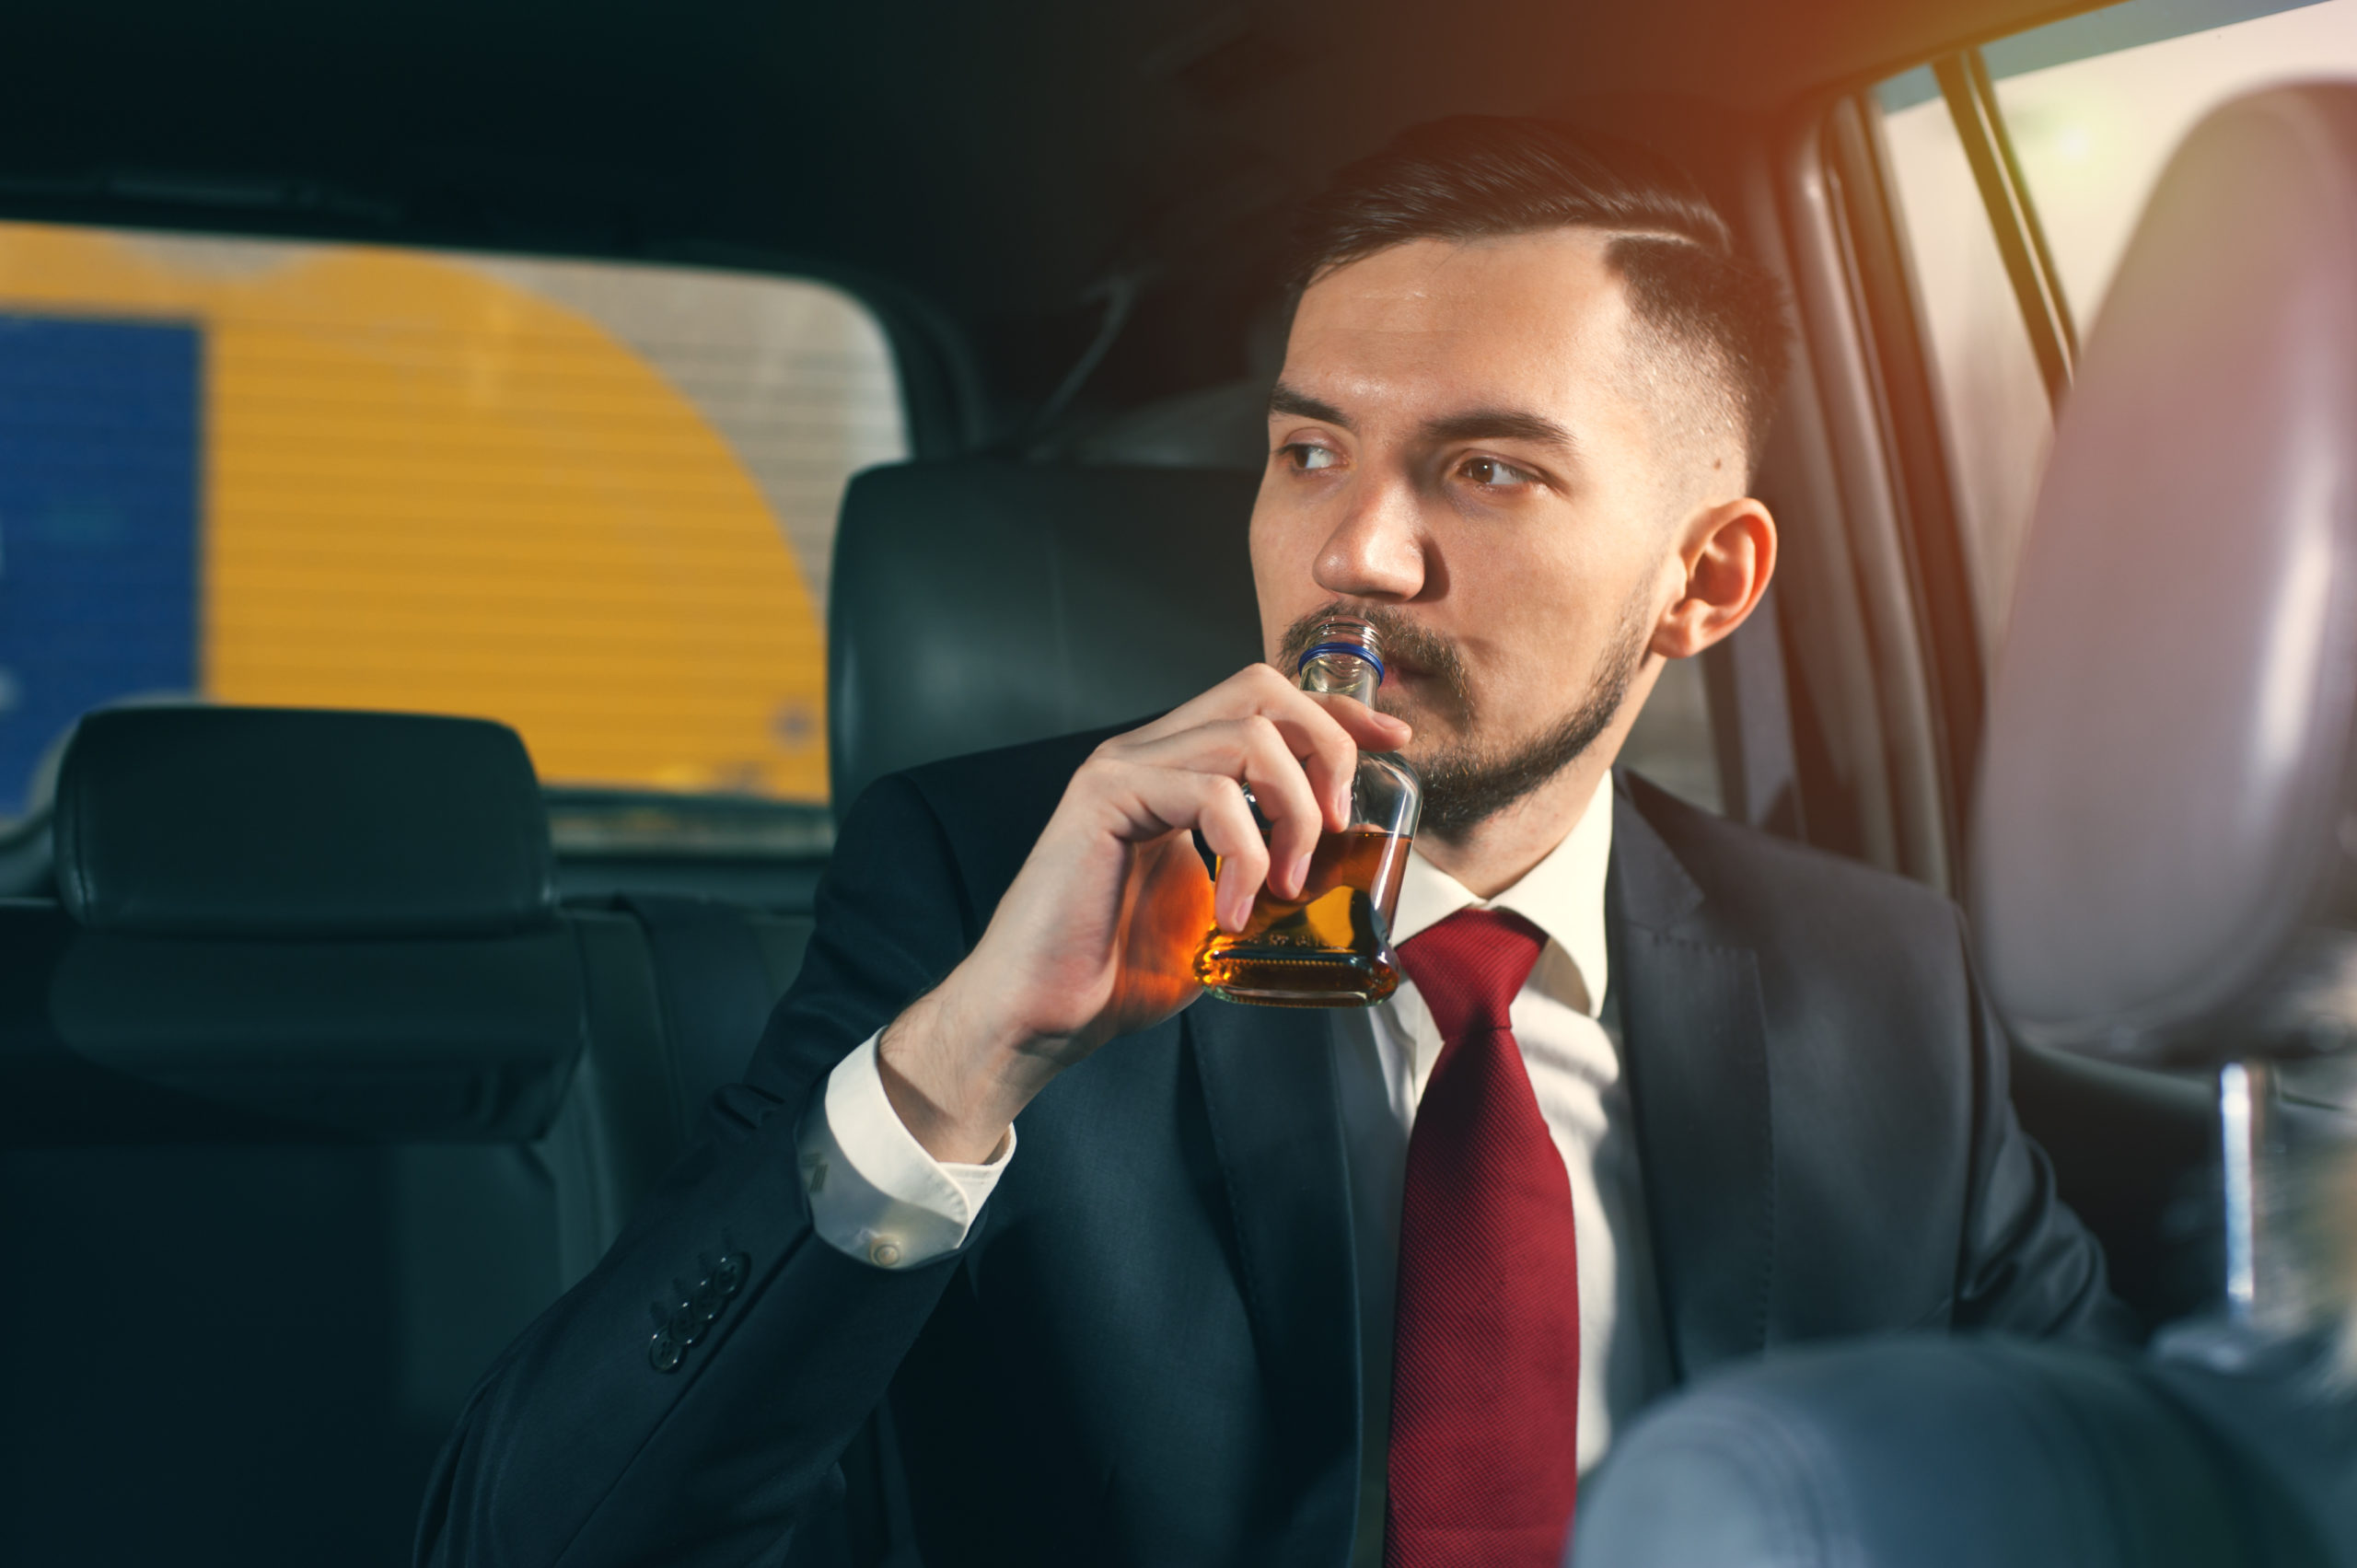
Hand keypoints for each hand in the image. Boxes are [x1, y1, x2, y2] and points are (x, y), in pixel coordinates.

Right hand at [876, 664, 1410, 1160]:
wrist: (1039, 1015)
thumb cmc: (1116, 972)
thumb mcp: (1220, 915)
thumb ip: (1265, 878)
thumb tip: (1337, 880)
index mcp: (1176, 770)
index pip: (1266, 702)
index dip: (1338, 711)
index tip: (1394, 739)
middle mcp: (1147, 752)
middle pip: (1260, 686)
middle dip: (1325, 743)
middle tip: (1337, 825)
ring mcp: (1122, 768)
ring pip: (1246, 733)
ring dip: (1293, 811)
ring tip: (1287, 883)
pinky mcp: (1104, 797)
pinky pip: (1210, 793)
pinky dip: (1245, 854)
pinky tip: (1234, 911)